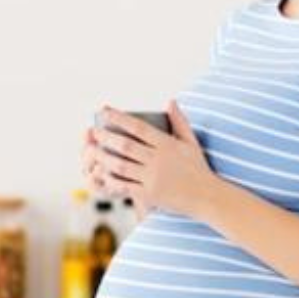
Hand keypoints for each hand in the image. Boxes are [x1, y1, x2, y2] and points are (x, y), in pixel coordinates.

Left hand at [92, 100, 218, 216]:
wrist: (206, 196)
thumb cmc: (198, 168)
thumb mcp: (191, 142)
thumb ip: (179, 121)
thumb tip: (170, 101)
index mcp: (167, 144)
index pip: (139, 127)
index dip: (119, 118)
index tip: (105, 112)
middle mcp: (158, 160)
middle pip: (126, 145)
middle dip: (106, 137)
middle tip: (93, 132)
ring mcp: (153, 178)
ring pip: (121, 165)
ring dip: (104, 158)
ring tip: (91, 151)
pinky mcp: (149, 194)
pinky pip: (125, 185)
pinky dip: (111, 179)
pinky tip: (102, 174)